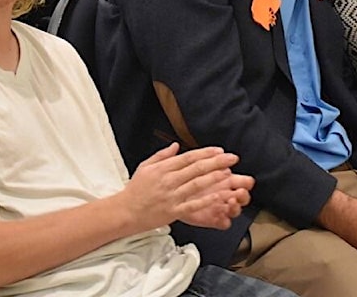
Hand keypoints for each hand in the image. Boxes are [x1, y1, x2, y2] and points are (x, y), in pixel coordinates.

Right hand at [121, 143, 253, 231]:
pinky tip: (219, 196)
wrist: (124, 212)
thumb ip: (162, 155)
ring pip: (196, 185)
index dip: (205, 153)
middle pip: (196, 169)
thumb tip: (177, 145)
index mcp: (162, 169)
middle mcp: (168, 181)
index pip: (188, 158)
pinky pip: (193, 205)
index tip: (220, 151)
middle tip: (232, 158)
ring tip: (229, 174)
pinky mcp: (173, 211)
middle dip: (216, 162)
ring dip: (214, 178)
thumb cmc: (135, 190)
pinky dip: (207, 200)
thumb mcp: (145, 167)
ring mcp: (171, 196)